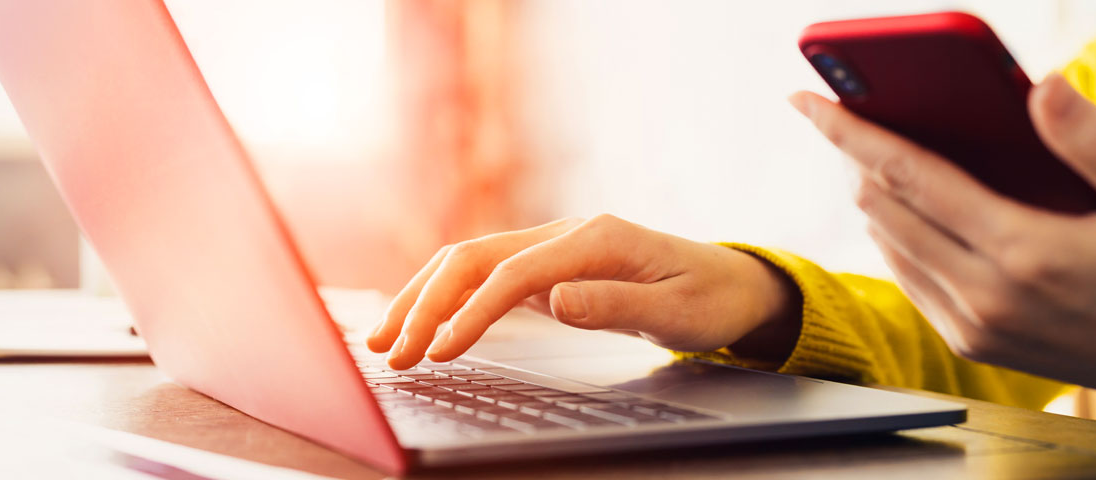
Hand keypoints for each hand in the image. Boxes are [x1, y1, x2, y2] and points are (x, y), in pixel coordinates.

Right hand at [366, 215, 801, 369]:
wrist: (731, 283)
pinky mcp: (548, 266)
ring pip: (470, 262)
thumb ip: (616, 306)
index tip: (438, 352)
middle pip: (473, 257)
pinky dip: (447, 298)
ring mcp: (553, 248)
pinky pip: (485, 276)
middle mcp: (565, 234)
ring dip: (424, 297)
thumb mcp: (676, 312)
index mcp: (594, 239)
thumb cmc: (708, 300)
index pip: (513, 275)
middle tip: (388, 350)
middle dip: (424, 302)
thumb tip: (556, 300)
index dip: (470, 313)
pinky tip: (422, 322)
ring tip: (385, 338)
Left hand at [789, 72, 1095, 387]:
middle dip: (855, 157)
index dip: (847, 131)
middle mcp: (984, 296)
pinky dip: (897, 238)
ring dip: (874, 198)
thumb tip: (1041, 88)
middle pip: (880, 209)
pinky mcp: (975, 346)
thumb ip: (1088, 142)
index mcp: (1022, 250)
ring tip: (876, 156)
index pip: (904, 173)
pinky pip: (910, 279)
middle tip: (847, 116)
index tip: (805, 101)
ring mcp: (975, 327)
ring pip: (887, 246)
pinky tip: (911, 212)